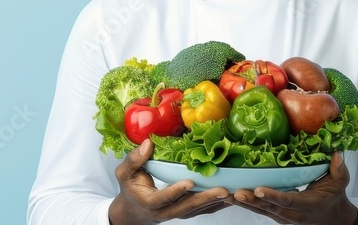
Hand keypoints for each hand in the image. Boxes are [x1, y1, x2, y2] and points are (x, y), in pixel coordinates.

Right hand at [108, 139, 231, 223]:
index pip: (163, 198)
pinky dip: (218, 205)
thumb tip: (148, 143)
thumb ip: (134, 159)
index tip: (189, 182)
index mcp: (149, 201)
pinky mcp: (186, 212)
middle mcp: (165, 211)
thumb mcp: (124, 173)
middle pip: (187, 207)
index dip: (176, 191)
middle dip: (205, 199)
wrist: (135, 209)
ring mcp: (177, 213)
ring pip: (198, 210)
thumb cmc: (131, 187)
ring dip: (216, 202)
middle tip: (223, 190)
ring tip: (233, 193)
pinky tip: (231, 198)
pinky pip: (204, 211)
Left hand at [230, 152, 357, 224]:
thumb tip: (335, 154)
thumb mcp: (340, 183)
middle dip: (253, 201)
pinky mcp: (278, 216)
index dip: (273, 196)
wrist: (333, 219)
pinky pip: (261, 211)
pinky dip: (248, 205)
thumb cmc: (334, 198)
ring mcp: (285, 218)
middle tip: (237, 193)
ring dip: (246, 204)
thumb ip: (338, 169)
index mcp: (310, 205)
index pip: (289, 201)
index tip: (259, 189)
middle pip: (270, 208)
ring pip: (263, 211)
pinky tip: (234, 197)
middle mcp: (295, 214)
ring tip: (229, 195)